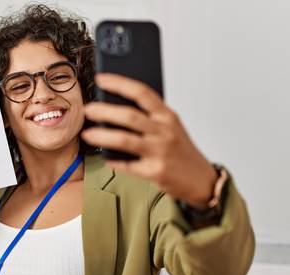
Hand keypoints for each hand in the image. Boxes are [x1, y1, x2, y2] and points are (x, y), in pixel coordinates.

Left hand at [81, 73, 216, 207]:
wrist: (201, 179)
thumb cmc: (180, 150)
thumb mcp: (171, 127)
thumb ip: (149, 118)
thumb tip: (115, 109)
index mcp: (168, 116)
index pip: (142, 92)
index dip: (119, 83)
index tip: (101, 79)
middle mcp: (164, 131)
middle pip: (129, 116)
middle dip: (105, 111)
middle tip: (88, 109)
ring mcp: (159, 152)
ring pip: (124, 140)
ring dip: (102, 136)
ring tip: (87, 134)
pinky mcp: (155, 172)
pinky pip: (127, 165)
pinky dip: (113, 161)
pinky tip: (105, 158)